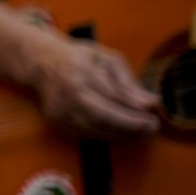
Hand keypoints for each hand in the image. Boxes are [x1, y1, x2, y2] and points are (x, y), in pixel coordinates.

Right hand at [27, 29, 159, 138]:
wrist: (42, 63)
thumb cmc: (80, 58)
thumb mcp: (107, 59)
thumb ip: (128, 81)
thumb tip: (150, 103)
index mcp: (79, 71)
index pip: (111, 95)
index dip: (134, 109)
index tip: (154, 116)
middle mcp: (66, 92)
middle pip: (102, 117)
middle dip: (130, 127)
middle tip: (152, 128)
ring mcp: (59, 109)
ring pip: (95, 130)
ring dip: (123, 136)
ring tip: (143, 134)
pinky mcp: (57, 122)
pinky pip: (87, 135)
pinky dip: (108, 136)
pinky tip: (123, 134)